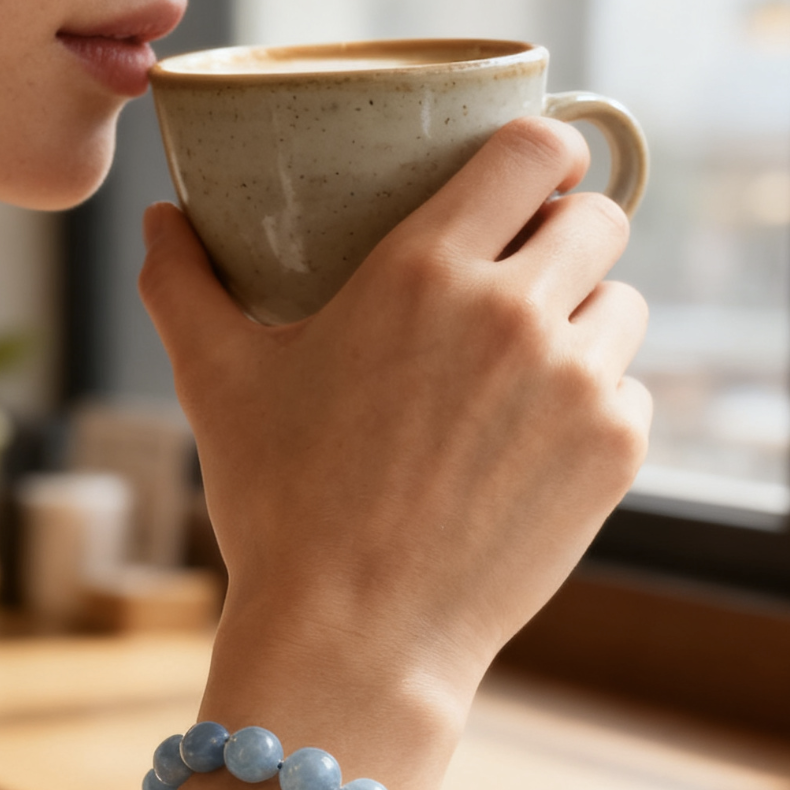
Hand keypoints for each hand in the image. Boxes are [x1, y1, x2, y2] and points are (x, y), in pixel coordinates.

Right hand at [140, 115, 651, 713]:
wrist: (355, 642)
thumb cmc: (281, 512)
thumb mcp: (218, 387)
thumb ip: (184, 287)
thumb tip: (157, 223)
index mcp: (424, 270)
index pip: (534, 147)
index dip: (544, 149)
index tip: (533, 170)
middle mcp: (515, 312)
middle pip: (598, 218)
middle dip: (569, 232)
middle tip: (525, 275)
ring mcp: (576, 385)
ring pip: (623, 306)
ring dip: (586, 321)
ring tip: (528, 368)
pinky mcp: (612, 455)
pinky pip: (633, 393)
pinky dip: (598, 405)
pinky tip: (537, 442)